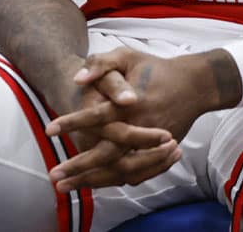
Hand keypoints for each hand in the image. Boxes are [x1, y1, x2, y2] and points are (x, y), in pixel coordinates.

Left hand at [44, 48, 222, 189]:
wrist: (193, 84)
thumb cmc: (154, 68)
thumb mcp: (126, 56)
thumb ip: (100, 64)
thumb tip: (77, 79)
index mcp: (131, 104)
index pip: (98, 117)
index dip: (73, 123)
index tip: (49, 130)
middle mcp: (142, 128)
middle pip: (109, 155)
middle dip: (80, 167)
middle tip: (54, 176)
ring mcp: (152, 145)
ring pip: (122, 170)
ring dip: (93, 180)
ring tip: (65, 186)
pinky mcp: (158, 153)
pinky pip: (136, 174)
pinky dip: (114, 180)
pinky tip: (91, 184)